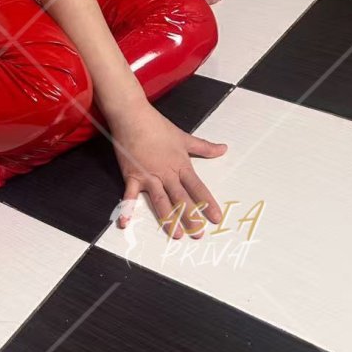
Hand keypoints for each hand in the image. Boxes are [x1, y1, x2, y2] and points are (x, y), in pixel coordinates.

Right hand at [108, 104, 227, 238]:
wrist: (133, 116)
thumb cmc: (158, 126)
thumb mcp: (184, 137)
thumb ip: (204, 147)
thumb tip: (224, 148)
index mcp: (180, 164)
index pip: (197, 187)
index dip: (207, 203)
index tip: (216, 217)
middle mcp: (166, 173)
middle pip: (181, 198)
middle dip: (191, 216)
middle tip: (199, 233)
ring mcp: (149, 176)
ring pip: (161, 201)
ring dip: (169, 218)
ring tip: (177, 234)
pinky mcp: (132, 176)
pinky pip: (130, 196)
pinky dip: (128, 209)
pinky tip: (126, 224)